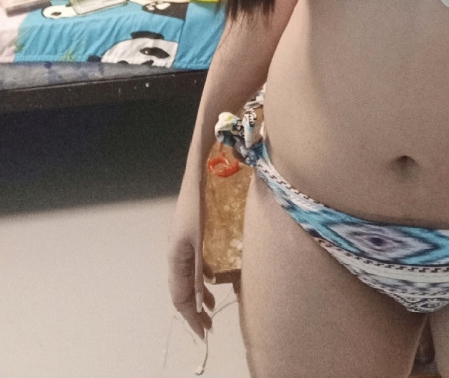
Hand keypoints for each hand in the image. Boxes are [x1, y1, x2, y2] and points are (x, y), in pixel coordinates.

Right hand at [168, 178, 216, 339]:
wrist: (197, 176)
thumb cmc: (197, 206)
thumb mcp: (199, 240)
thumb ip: (199, 269)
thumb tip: (199, 301)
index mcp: (175, 258)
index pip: (180, 296)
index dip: (190, 316)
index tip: (203, 332)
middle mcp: (176, 254)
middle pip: (183, 290)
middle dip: (195, 311)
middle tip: (209, 326)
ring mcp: (183, 246)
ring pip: (189, 278)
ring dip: (199, 295)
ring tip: (212, 309)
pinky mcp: (192, 237)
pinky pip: (195, 265)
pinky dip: (203, 277)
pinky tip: (214, 280)